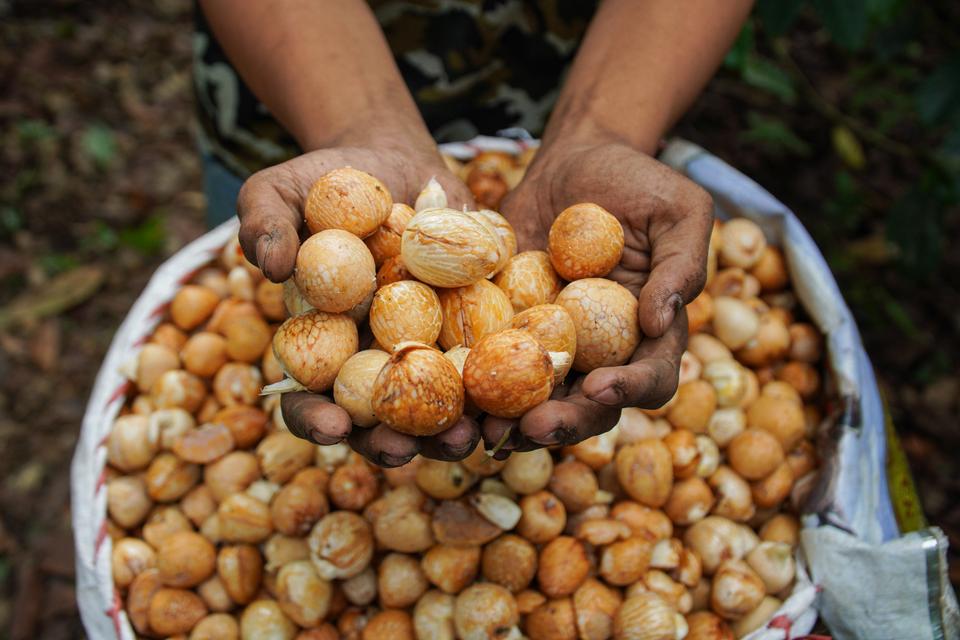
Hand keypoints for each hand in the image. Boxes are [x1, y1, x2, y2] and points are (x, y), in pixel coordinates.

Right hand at [238, 143, 480, 466]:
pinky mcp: (474, 329)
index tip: (332, 427)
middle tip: (405, 449)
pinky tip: (524, 392)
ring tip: (471, 435)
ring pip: (439, 406)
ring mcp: (427, 350)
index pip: (309, 398)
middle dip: (392, 442)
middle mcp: (373, 360)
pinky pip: (491, 364)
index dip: (315, 419)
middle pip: (379, 419)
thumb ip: (264, 222)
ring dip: (453, 430)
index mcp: (320, 347)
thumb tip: (270, 266)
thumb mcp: (281, 189)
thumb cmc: (326, 180)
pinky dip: (506, 384)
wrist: (397, 163)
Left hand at [486, 138, 713, 455]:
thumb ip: (683, 264)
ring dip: (514, 423)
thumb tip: (659, 321)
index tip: (600, 386)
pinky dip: (477, 389)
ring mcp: (554, 345)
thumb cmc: (638, 183)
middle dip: (564, 422)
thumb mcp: (680, 210)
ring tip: (488, 431)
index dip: (630, 389)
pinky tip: (457, 401)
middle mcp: (603, 352)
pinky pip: (494, 366)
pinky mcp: (510, 329)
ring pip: (538, 400)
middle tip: (534, 427)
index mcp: (650, 333)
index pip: (651, 376)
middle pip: (590, 406)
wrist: (574, 162)